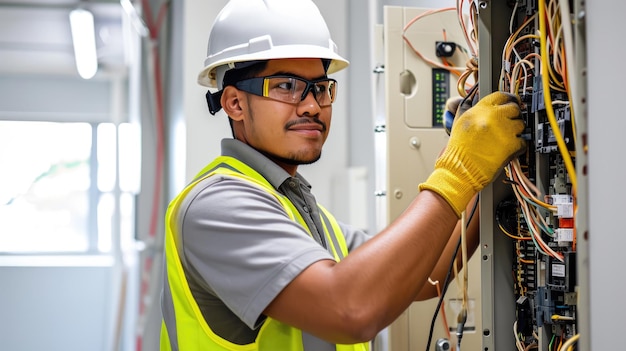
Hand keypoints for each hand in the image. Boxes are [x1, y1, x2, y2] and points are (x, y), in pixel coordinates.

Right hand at [420, 91, 525, 215]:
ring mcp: (504, 130)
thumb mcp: (459, 122)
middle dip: (512, 116)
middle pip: (514, 108)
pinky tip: (507, 149)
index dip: (508, 99)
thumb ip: (468, 106)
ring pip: (521, 124)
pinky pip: (523, 141)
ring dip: (516, 131)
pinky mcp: (512, 145)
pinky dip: (518, 146)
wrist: (460, 170)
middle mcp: (493, 117)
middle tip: (507, 124)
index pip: (501, 95)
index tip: (510, 103)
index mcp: (480, 109)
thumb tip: (473, 96)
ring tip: (504, 138)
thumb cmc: (458, 150)